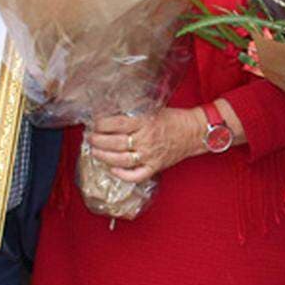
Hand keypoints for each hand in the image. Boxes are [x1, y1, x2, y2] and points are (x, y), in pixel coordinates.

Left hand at [86, 109, 203, 184]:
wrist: (194, 132)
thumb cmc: (173, 119)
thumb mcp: (153, 109)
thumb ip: (134, 113)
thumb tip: (110, 114)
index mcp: (146, 122)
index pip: (117, 123)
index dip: (102, 124)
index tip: (94, 123)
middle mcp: (147, 139)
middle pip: (116, 142)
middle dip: (98, 140)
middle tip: (90, 137)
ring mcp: (151, 155)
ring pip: (122, 160)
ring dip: (104, 156)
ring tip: (95, 152)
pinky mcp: (155, 167)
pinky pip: (136, 175)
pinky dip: (123, 174)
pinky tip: (113, 169)